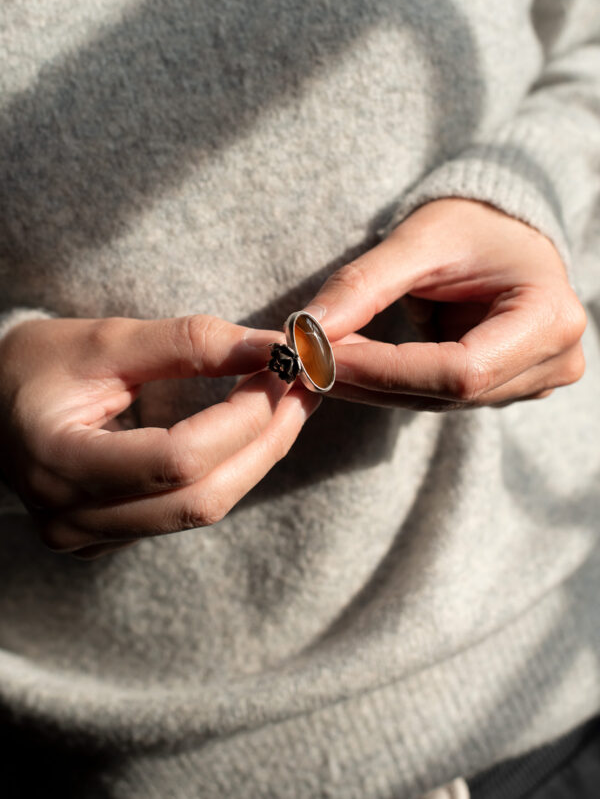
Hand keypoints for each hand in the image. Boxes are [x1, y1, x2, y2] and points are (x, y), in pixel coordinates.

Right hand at [0, 315, 320, 557]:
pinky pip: (186, 513)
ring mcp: (89, 538)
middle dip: (265, 440)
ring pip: (202, 511)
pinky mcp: (109, 539)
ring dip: (256, 456)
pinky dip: (229, 471)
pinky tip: (251, 432)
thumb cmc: (38, 363)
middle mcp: (71, 518)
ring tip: (287, 403)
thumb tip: (271, 347)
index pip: (176, 459)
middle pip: (200, 498)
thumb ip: (189, 342)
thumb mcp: (107, 338)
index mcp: (58, 462)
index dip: (242, 418)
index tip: (281, 371)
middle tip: (303, 388)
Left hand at [305, 198, 586, 409]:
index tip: (320, 358)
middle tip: (305, 360)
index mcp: (548, 318)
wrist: (504, 228)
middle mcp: (553, 361)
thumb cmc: (473, 222)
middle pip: (446, 395)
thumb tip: (305, 332)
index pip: (459, 371)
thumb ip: (364, 286)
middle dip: (368, 380)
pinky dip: (388, 381)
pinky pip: (436, 396)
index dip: (384, 371)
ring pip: (436, 403)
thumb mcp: (420, 239)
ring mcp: (533, 381)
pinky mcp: (505, 388)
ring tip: (321, 355)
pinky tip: (350, 361)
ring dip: (372, 384)